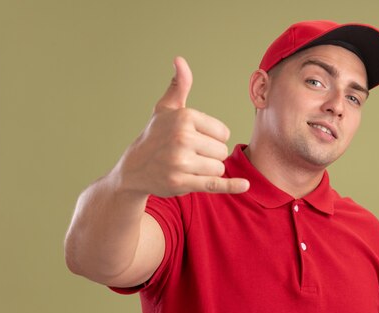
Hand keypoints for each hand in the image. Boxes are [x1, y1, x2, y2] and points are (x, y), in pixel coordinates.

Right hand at [116, 57, 249, 196]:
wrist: (133, 169)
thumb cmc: (155, 136)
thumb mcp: (166, 109)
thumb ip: (179, 86)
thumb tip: (180, 60)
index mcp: (184, 117)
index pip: (223, 133)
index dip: (214, 139)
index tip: (196, 140)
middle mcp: (182, 138)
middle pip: (222, 151)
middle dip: (211, 156)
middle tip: (190, 155)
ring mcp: (181, 161)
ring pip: (219, 168)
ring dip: (208, 170)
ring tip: (189, 167)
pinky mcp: (181, 182)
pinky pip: (214, 184)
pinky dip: (231, 186)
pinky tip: (244, 185)